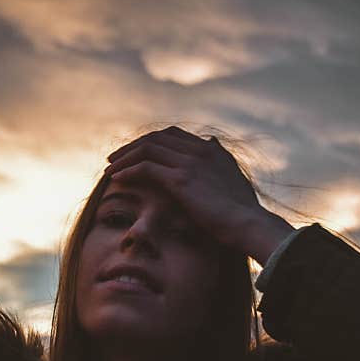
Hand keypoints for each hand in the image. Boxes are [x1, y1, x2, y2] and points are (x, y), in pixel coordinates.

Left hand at [105, 126, 295, 264]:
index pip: (174, 135)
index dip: (151, 142)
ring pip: (147, 149)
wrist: (249, 225)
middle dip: (133, 146)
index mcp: (212, 150)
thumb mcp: (232, 184)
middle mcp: (201, 150)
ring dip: (125, 157)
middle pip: (157, 138)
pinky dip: (128, 171)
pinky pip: (146, 167)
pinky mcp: (181, 178)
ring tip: (110, 167)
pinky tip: (116, 179)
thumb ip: (220, 167)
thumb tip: (212, 147)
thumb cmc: (242, 214)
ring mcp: (191, 162)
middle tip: (115, 157)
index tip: (136, 153)